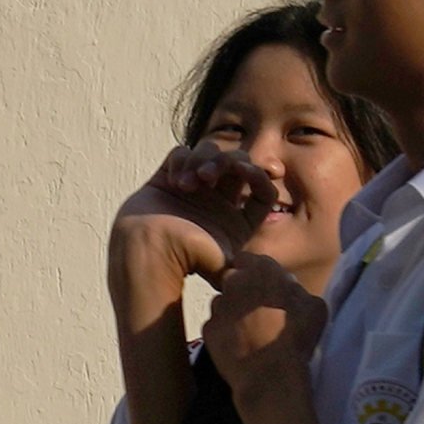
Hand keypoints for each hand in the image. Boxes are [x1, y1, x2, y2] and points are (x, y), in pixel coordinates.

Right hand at [112, 143, 285, 279]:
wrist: (148, 256)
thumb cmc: (187, 261)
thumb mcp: (229, 267)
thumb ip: (251, 266)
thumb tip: (275, 271)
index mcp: (235, 220)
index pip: (261, 188)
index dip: (259, 175)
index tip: (249, 174)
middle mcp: (215, 202)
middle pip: (237, 162)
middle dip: (229, 161)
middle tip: (211, 176)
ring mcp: (192, 189)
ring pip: (209, 153)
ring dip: (203, 161)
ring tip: (190, 184)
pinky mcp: (166, 179)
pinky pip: (181, 153)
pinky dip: (182, 161)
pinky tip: (176, 182)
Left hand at [205, 250, 325, 409]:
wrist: (270, 375)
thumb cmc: (296, 337)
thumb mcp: (314, 305)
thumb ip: (297, 289)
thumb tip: (289, 287)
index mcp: (262, 269)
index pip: (249, 259)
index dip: (255, 272)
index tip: (264, 286)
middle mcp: (234, 281)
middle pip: (233, 279)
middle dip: (242, 290)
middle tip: (258, 311)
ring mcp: (218, 305)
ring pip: (222, 302)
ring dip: (232, 312)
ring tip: (250, 332)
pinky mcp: (207, 328)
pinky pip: (216, 325)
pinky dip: (224, 333)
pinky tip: (239, 346)